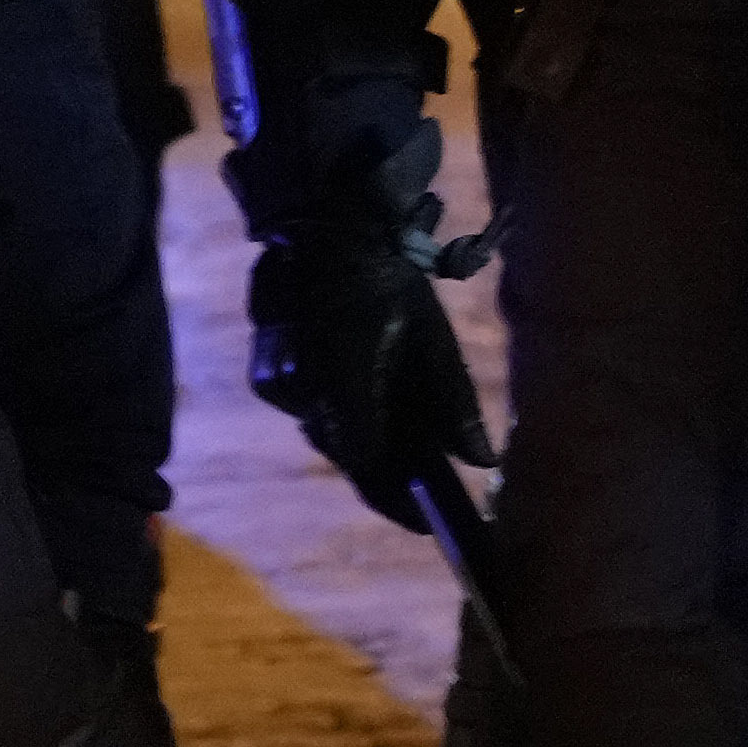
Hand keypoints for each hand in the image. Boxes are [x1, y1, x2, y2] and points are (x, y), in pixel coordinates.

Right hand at [240, 164, 493, 525]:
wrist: (322, 225)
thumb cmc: (386, 276)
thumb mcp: (430, 335)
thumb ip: (454, 402)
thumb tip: (483, 463)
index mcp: (346, 374)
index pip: (369, 463)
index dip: (400, 500)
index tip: (431, 521)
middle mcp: (302, 387)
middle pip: (348, 455)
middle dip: (385, 477)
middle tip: (422, 497)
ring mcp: (277, 383)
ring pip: (327, 435)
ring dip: (362, 443)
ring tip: (401, 453)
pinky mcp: (265, 376)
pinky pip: (307, 414)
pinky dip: (336, 416)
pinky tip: (365, 407)